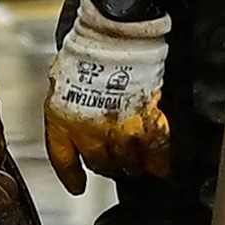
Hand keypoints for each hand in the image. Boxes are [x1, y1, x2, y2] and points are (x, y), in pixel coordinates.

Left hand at [40, 1, 175, 190]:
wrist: (112, 37)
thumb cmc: (86, 51)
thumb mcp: (62, 80)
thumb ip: (69, 103)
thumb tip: (74, 109)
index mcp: (63, 119)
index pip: (63, 159)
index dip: (71, 176)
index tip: (78, 187)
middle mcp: (89, 130)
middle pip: (99, 164)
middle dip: (106, 166)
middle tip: (113, 164)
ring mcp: (118, 130)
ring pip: (126, 163)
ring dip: (131, 165)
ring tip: (135, 164)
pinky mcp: (145, 124)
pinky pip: (154, 153)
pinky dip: (159, 163)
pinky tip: (161, 169)